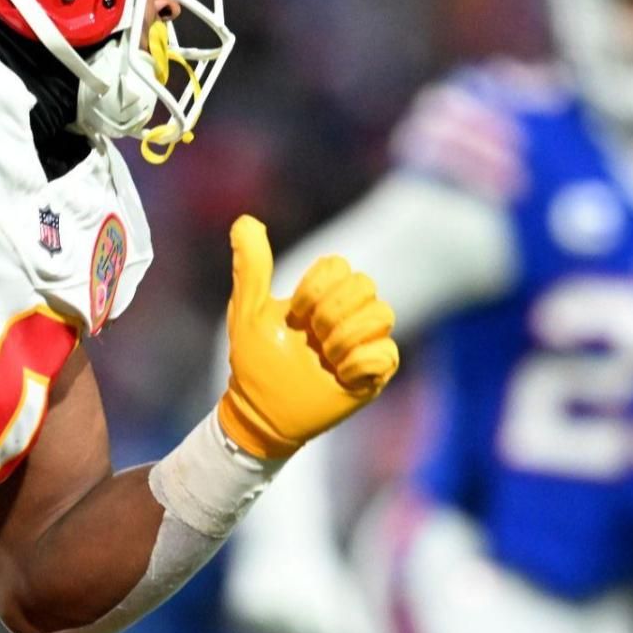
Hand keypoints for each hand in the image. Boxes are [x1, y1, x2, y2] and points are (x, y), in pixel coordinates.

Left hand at [217, 216, 398, 459]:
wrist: (259, 412)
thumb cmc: (254, 362)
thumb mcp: (249, 311)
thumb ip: (252, 267)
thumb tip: (245, 220)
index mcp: (322, 297)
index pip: (339, 266)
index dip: (316, 287)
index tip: (294, 314)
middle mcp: (347, 316)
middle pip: (365, 284)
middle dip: (330, 311)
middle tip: (311, 337)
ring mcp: (364, 344)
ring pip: (382, 314)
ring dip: (344, 337)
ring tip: (325, 358)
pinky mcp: (374, 375)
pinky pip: (387, 354)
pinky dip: (359, 363)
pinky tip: (339, 376)